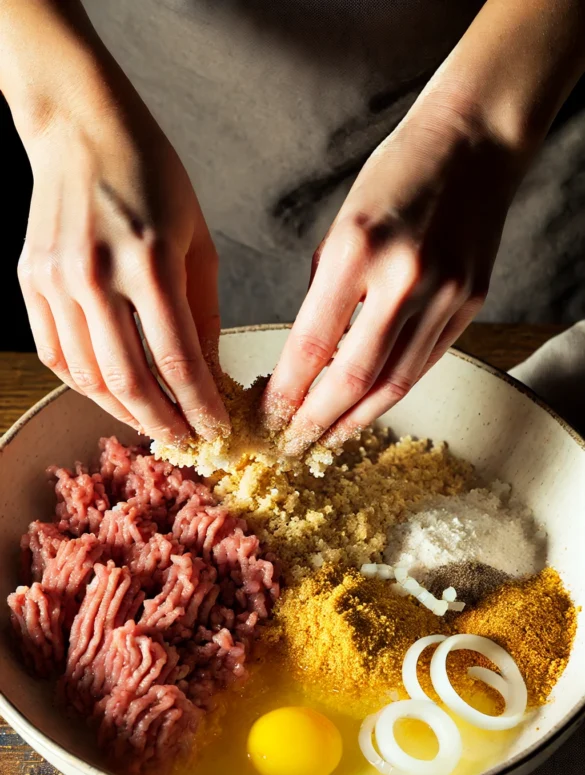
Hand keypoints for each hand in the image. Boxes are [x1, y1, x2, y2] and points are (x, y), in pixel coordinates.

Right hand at [12, 17, 227, 444]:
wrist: (80, 127)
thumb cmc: (151, 174)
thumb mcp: (198, 239)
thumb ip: (203, 313)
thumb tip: (209, 375)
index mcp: (149, 261)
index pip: (178, 361)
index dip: (199, 407)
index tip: (216, 431)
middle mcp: (96, 275)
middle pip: (130, 381)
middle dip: (162, 423)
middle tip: (184, 442)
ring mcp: (56, 281)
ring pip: (89, 377)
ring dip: (123, 411)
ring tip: (152, 423)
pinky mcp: (31, 282)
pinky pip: (57, 355)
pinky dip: (85, 385)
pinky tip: (111, 395)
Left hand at [262, 99, 524, 453]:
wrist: (473, 144)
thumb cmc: (395, 177)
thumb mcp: (340, 228)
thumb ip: (325, 295)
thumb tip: (306, 361)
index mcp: (357, 251)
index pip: (312, 344)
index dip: (287, 392)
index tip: (267, 419)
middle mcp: (404, 278)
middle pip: (353, 378)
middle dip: (317, 421)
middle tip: (291, 447)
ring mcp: (444, 295)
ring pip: (393, 382)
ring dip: (355, 419)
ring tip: (326, 441)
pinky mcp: (470, 305)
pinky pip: (422, 364)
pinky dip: (390, 392)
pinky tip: (366, 409)